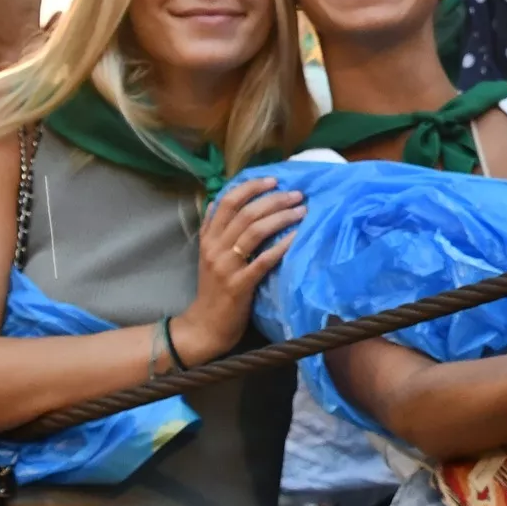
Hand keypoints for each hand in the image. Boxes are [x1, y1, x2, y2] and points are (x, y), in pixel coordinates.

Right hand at [175, 177, 303, 363]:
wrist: (205, 326)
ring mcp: (226, 266)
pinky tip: (297, 237)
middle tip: (296, 194)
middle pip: (246, 213)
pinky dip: (281, 246)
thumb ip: (214, 229)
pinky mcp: (239, 284)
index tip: (273, 180)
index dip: (251, 187)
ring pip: (255, 232)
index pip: (228, 202)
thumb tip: (220, 201)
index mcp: (208, 238)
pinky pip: (263, 260)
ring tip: (301, 211)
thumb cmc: (213, 289)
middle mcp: (215, 248)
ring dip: (281, 217)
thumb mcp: (208, 255)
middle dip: (274, 199)